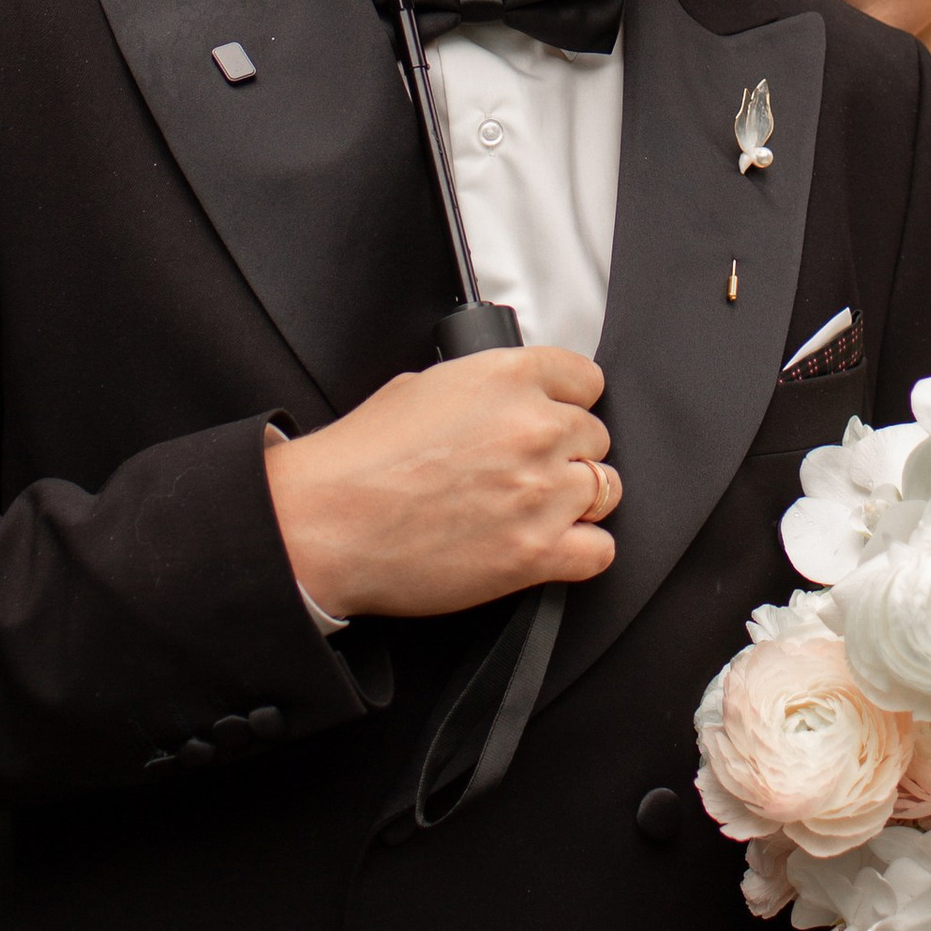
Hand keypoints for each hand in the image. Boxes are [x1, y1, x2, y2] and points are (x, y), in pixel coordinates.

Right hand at [265, 347, 618, 620]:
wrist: (325, 523)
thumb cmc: (358, 460)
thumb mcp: (421, 387)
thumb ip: (483, 388)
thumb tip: (506, 402)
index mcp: (506, 377)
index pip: (586, 380)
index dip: (569, 402)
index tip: (557, 417)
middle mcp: (533, 428)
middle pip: (596, 436)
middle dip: (567, 452)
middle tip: (528, 470)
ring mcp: (539, 492)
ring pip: (606, 489)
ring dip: (576, 500)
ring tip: (535, 509)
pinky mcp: (535, 553)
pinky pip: (599, 550)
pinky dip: (581, 550)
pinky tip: (550, 546)